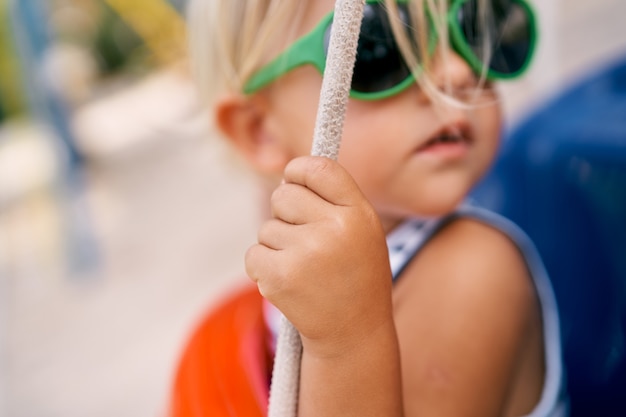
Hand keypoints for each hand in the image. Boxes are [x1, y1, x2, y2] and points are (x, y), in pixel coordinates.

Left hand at [245, 156, 393, 356]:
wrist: (352, 335)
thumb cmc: (355, 278)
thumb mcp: (363, 233)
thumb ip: (333, 201)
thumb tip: (286, 177)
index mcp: (359, 214)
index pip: (319, 168)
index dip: (299, 170)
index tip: (292, 179)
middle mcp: (335, 229)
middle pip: (283, 195)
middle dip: (285, 213)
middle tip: (303, 240)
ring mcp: (307, 253)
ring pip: (267, 227)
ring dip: (276, 246)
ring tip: (303, 271)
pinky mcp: (281, 276)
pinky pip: (253, 253)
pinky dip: (262, 267)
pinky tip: (287, 283)